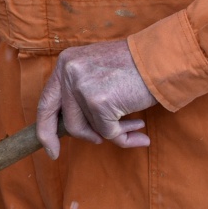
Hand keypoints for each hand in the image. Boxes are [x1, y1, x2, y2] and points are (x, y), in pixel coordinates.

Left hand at [36, 39, 157, 159]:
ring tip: (133, 125)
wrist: (162, 59)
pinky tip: (139, 125)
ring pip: (90, 129)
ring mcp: (82, 87)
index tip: (51, 149)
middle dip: (84, 136)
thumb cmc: (136, 67)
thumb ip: (83, 94)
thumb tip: (82, 131)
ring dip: (111, 133)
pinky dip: (124, 135)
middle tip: (99, 141)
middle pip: (68, 122)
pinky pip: (108, 132)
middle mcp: (68, 72)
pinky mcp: (99, 101)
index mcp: (66, 64)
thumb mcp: (98, 71)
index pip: (46, 103)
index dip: (46, 129)